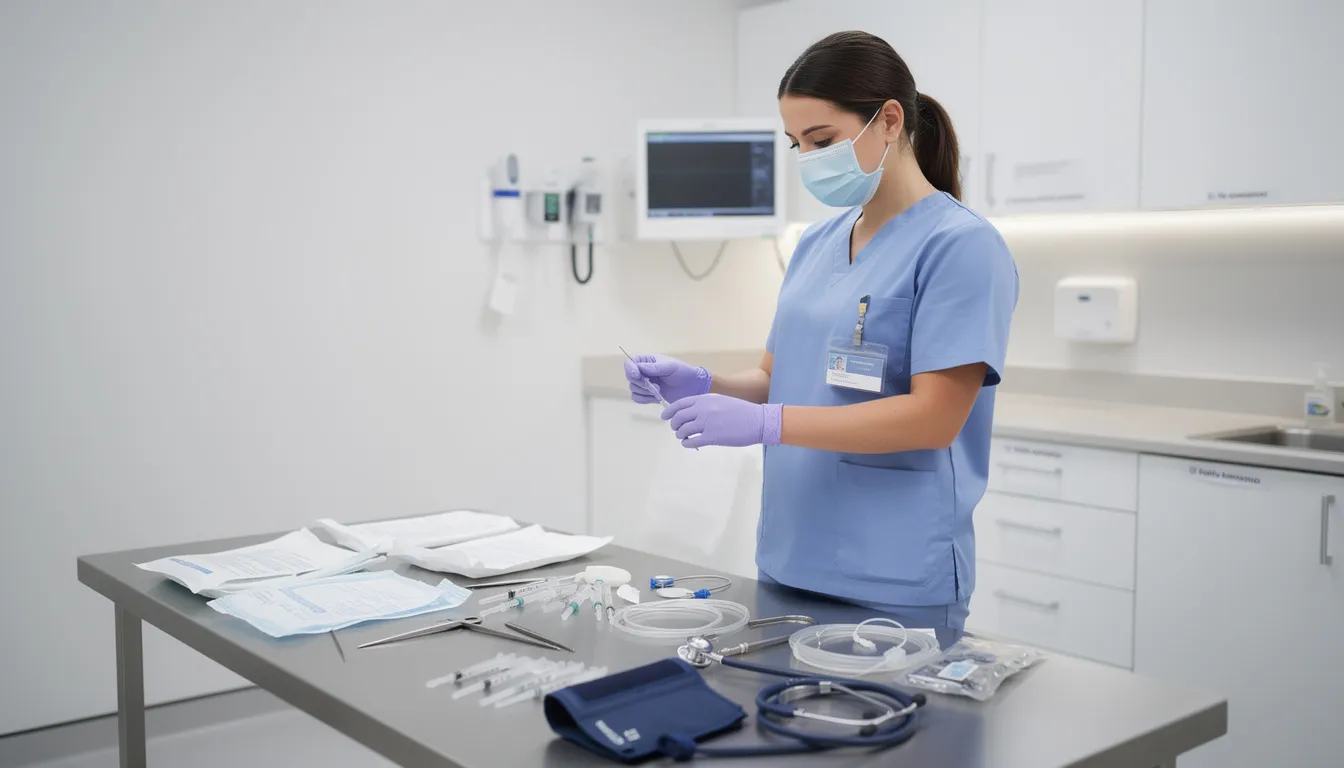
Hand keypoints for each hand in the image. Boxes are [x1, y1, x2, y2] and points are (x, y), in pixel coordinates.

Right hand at [623, 353, 710, 404]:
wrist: (691, 387)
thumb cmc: (682, 372)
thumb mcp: (670, 367)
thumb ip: (655, 367)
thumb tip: (639, 367)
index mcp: (647, 360)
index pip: (630, 362)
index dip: (630, 369)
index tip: (637, 375)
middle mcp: (643, 371)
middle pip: (630, 377)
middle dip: (640, 383)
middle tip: (654, 386)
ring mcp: (645, 383)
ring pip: (633, 388)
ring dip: (644, 392)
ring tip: (659, 390)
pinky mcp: (647, 395)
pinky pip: (637, 398)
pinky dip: (645, 399)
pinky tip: (656, 397)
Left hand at [662, 394, 783, 448]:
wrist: (758, 420)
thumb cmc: (742, 412)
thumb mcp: (721, 402)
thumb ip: (705, 405)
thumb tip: (691, 414)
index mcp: (705, 399)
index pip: (680, 404)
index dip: (669, 411)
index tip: (665, 417)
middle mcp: (703, 409)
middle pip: (678, 417)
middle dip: (674, 425)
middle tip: (676, 429)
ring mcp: (707, 423)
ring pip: (683, 430)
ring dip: (680, 435)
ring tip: (684, 437)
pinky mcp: (712, 437)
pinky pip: (692, 441)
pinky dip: (687, 443)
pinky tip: (689, 444)